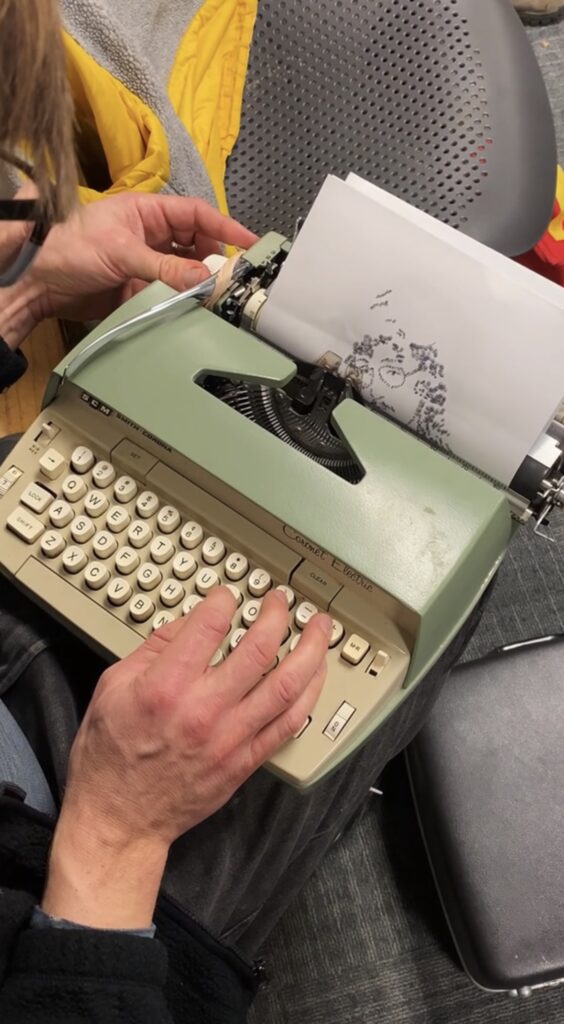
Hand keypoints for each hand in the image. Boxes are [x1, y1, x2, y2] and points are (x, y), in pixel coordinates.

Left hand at [0, 192, 256, 347]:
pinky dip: (178, 302)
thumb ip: (165, 266)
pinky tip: (186, 308)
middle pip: (195, 246)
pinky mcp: (137, 288)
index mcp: (147, 212)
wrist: (36, 280)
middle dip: (214, 261)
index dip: (224, 227)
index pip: (196, 215)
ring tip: (210, 297)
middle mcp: (149, 236)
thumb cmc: (67, 246)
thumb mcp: (121, 251)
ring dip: (196, 284)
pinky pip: (167, 294)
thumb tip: (202, 276)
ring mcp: (144, 263)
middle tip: (230, 279)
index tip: (249, 243)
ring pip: (183, 273)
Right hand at [42, 588, 330, 928]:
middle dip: (277, 616)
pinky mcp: (246, 760)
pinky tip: (316, 674)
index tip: (227, 595)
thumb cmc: (111, 756)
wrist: (120, 818)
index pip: (210, 626)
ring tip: (320, 628)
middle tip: (281, 601)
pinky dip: (310, 694)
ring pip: (287, 686)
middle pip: (259, 650)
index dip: (224, 600)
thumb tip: (189, 622)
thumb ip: (153, 648)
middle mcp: (203, 711)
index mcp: (165, 687)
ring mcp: (230, 738)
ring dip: (311, 651)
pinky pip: (290, 723)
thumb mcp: (112, 687)